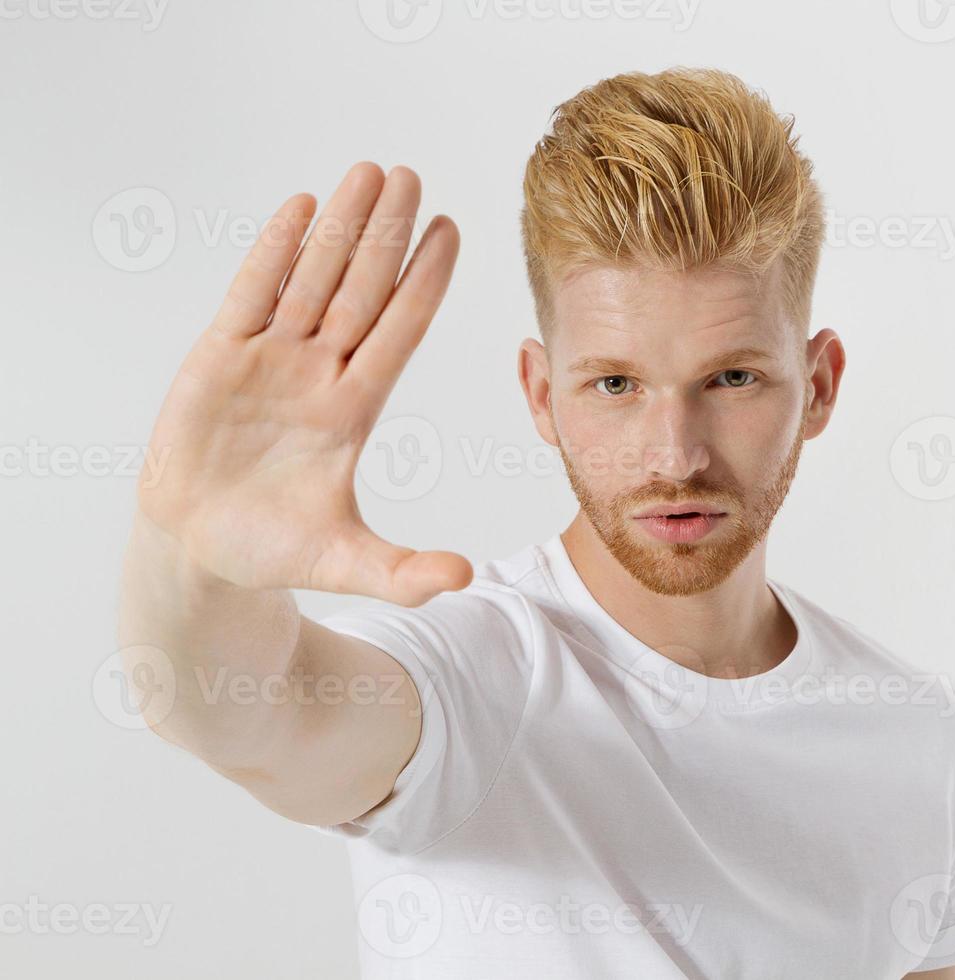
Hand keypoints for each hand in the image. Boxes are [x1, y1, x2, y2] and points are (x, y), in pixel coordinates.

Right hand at [137, 162, 470, 606]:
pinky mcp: (219, 359)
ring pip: (312, 280)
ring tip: (368, 173)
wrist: (201, 550)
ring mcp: (270, 360)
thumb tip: (466, 580)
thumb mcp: (347, 565)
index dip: (424, 283)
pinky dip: (273, 254)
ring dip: (339, 229)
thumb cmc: (275, 550)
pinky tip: (300, 209)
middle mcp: (319, 373)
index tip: (450, 232)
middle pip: (361, 290)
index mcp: (353, 410)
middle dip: (386, 235)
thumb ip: (404, 571)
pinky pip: (251, 295)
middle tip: (411, 176)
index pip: (399, 332)